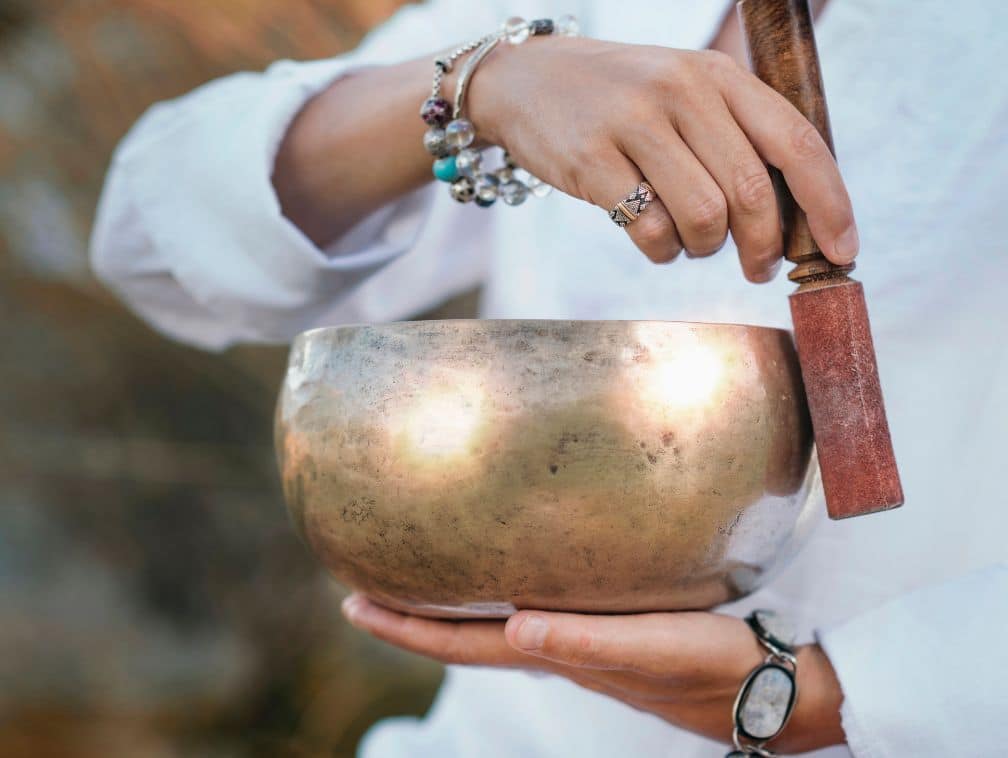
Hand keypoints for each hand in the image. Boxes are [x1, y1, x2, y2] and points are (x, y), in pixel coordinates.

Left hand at [341, 594, 845, 752]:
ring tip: (417, 580)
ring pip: (496, 627)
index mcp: (562, 655)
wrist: (773, 687)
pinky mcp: (611, 628)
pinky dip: (499, 599)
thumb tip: (516, 627)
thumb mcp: (655, 650)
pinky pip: (535, 612)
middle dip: (413, 618)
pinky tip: (507, 578)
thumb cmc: (718, 667)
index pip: (465, 644)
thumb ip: (587, 644)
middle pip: (468, 637)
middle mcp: (562, 650)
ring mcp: (584, 643)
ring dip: (450, 610)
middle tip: (363, 590)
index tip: (353, 605)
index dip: (408, 630)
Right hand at [469, 37, 857, 279]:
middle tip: (758, 267)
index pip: (796, 142)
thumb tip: (795, 218)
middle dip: (765, 246)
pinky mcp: (592, 160)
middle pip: (753, 192)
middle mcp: (682, 91)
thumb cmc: (620, 99)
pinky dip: (662, 251)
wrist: (527, 80)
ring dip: (705, 248)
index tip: (842, 253)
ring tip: (689, 241)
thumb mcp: (685, 92)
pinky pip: (649, 231)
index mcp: (718, 75)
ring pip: (705, 217)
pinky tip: (653, 238)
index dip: (829, 204)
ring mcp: (635, 123)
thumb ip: (736, 138)